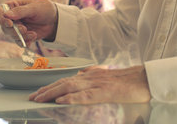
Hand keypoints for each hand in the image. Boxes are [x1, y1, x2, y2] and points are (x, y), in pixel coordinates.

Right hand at [0, 0, 58, 42]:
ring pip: (12, 36)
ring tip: (33, 34)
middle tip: (24, 29)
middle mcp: (11, 18)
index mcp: (12, 6)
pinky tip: (31, 40)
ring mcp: (16, 28)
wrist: (54, 20)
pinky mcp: (22, 36)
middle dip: (14, 30)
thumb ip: (21, 11)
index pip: (0, 13)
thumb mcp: (34, 8)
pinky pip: (19, 42)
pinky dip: (24, 42)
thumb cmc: (44, 9)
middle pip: (5, 27)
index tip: (9, 23)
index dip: (2, 19)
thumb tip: (6, 15)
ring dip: (21, 36)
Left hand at [29, 65, 150, 103]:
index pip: (65, 80)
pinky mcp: (105, 92)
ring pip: (70, 87)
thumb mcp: (106, 76)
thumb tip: (79, 77)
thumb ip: (92, 77)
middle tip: (32, 98)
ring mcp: (97, 84)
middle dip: (45, 90)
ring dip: (52, 93)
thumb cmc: (127, 80)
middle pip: (63, 82)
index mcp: (90, 75)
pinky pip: (85, 95)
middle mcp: (90, 77)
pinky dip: (72, 98)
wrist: (144, 78)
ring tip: (40, 99)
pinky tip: (62, 101)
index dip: (50, 86)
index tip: (38, 93)